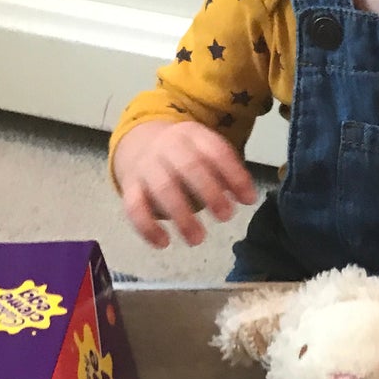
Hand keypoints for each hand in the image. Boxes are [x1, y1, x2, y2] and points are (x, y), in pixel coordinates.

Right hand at [114, 120, 257, 248]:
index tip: (249, 200)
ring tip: (197, 239)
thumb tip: (248, 198)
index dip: (234, 175)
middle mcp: (167, 146)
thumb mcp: (207, 152)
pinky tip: (163, 243)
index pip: (216, 151)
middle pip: (189, 166)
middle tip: (226, 217)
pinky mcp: (130, 186)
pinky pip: (134, 207)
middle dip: (210, 193)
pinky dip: (147, 227)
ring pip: (162, 188)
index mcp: (192, 135)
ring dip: (181, 215)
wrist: (139, 143)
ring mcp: (146, 166)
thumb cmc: (185, 155)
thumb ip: (228, 172)